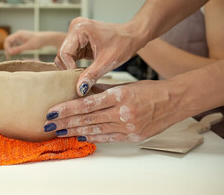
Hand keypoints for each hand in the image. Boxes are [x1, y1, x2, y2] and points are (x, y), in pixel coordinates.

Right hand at [4, 30, 41, 58]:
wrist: (46, 38)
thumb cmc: (38, 41)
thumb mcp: (28, 46)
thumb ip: (18, 49)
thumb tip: (10, 52)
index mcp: (18, 34)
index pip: (7, 40)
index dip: (7, 47)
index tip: (10, 54)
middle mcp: (18, 35)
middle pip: (9, 41)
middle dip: (8, 49)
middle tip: (8, 57)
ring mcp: (21, 37)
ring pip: (12, 43)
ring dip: (11, 49)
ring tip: (11, 56)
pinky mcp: (23, 40)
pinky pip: (16, 44)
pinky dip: (15, 48)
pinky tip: (16, 53)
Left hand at [44, 80, 178, 142]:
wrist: (173, 102)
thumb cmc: (149, 90)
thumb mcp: (125, 85)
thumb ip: (102, 90)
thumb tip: (81, 92)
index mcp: (119, 95)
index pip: (86, 104)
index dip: (67, 109)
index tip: (52, 112)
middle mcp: (122, 112)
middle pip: (87, 119)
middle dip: (65, 122)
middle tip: (49, 125)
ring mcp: (127, 126)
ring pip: (94, 130)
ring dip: (74, 132)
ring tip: (60, 132)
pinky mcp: (132, 136)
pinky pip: (107, 138)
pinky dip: (92, 138)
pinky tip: (80, 137)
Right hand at [55, 17, 146, 95]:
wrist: (133, 36)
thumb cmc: (123, 43)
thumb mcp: (107, 62)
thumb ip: (91, 75)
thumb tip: (79, 89)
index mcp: (80, 29)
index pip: (64, 53)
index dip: (69, 68)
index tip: (79, 79)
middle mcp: (75, 28)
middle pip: (62, 54)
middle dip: (69, 69)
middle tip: (80, 80)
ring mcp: (76, 34)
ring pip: (65, 56)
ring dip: (72, 67)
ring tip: (83, 76)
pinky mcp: (79, 40)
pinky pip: (71, 55)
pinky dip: (76, 65)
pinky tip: (84, 71)